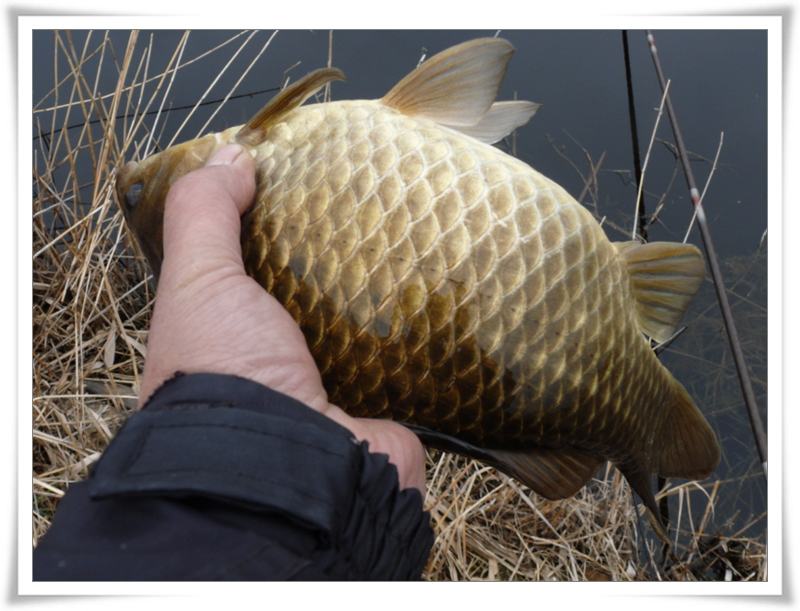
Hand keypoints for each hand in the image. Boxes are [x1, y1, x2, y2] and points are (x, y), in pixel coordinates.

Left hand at [139, 144, 426, 494]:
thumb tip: (232, 155)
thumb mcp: (199, 281)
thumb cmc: (229, 374)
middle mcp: (283, 372)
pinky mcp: (390, 412)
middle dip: (346, 263)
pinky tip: (452, 297)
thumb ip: (206, 216)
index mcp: (234, 343)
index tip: (317, 192)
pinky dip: (430, 337)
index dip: (281, 234)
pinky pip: (415, 363)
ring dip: (393, 299)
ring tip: (427, 243)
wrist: (289, 472)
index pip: (261, 276)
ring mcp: (340, 395)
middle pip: (320, 300)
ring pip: (372, 330)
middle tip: (383, 214)